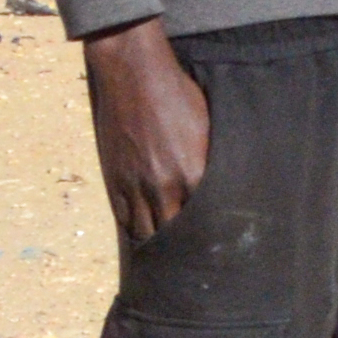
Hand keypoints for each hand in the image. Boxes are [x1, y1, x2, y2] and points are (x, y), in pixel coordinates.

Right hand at [83, 20, 209, 245]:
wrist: (135, 75)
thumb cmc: (180, 96)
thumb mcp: (210, 130)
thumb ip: (213, 164)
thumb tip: (222, 188)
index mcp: (195, 174)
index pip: (206, 222)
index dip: (211, 238)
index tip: (219, 252)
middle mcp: (164, 186)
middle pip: (174, 235)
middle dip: (184, 249)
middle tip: (195, 262)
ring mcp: (136, 184)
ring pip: (146, 230)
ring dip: (157, 242)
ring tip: (170, 256)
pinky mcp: (115, 178)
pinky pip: (125, 216)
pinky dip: (135, 227)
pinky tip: (146, 235)